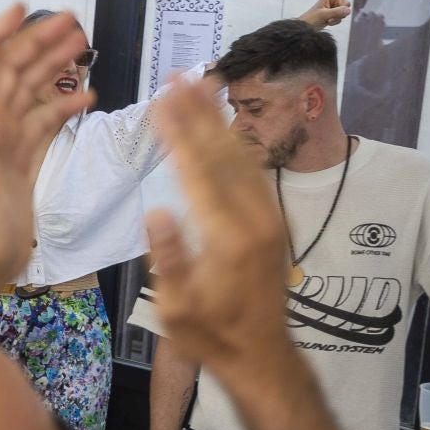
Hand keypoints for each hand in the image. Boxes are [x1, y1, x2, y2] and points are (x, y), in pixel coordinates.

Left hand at [0, 7, 94, 294]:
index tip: (22, 8)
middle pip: (13, 72)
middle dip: (38, 42)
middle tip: (72, 21)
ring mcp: (8, 144)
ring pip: (32, 93)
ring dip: (54, 67)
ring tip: (83, 47)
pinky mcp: (23, 162)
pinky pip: (44, 125)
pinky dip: (64, 108)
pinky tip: (87, 98)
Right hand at [141, 79, 293, 375]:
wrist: (262, 354)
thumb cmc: (212, 336)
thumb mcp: (178, 309)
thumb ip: (168, 260)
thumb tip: (156, 213)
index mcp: (227, 238)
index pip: (197, 172)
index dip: (179, 133)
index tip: (162, 101)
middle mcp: (253, 220)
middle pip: (222, 152)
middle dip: (199, 112)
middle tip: (181, 75)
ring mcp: (268, 218)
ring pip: (242, 156)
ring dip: (219, 119)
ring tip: (203, 85)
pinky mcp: (272, 222)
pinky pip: (254, 171)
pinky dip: (236, 142)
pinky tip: (225, 127)